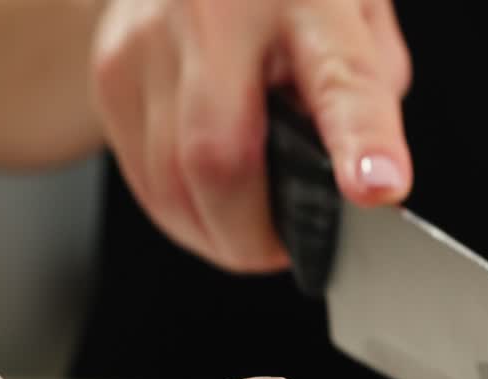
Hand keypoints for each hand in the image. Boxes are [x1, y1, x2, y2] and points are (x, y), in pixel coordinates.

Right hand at [90, 0, 411, 271]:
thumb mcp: (357, 9)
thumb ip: (369, 92)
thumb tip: (363, 176)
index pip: (339, 80)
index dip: (360, 143)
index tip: (376, 188)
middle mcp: (214, 15)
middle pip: (218, 158)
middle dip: (254, 234)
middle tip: (283, 247)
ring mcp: (147, 43)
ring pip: (169, 184)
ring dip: (215, 234)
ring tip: (247, 229)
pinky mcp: (111, 74)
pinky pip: (142, 178)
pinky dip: (180, 211)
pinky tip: (206, 201)